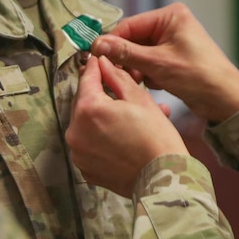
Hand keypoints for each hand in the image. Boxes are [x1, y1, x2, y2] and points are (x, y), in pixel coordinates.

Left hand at [65, 55, 188, 197]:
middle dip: (101, 95)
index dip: (96, 68)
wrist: (163, 178)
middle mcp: (75, 131)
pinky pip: (89, 144)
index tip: (100, 60)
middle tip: (120, 90)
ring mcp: (78, 153)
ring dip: (103, 117)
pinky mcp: (84, 168)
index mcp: (88, 110)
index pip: (87, 80)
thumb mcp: (140, 100)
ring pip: (86, 124)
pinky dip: (101, 137)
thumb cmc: (156, 137)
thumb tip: (104, 63)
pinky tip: (122, 136)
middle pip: (83, 102)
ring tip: (128, 116)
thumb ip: (117, 78)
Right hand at [90, 2, 238, 122]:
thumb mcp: (158, 63)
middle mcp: (171, 25)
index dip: (112, 42)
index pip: (130, 26)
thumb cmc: (199, 75)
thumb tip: (98, 45)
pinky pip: (149, 64)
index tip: (95, 57)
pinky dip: (149, 75)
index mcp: (171, 16)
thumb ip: (126, 53)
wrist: (225, 99)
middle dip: (128, 59)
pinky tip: (157, 84)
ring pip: (139, 54)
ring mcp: (172, 42)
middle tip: (120, 74)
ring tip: (145, 81)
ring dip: (138, 69)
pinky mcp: (173, 59)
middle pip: (133, 40)